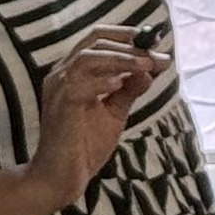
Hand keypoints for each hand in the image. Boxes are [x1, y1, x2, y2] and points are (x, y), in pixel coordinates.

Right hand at [30, 33, 159, 209]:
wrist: (60, 178)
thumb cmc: (82, 146)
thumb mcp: (113, 112)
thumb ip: (128, 90)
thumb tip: (149, 70)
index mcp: (72, 72)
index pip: (97, 39)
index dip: (126, 36)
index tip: (154, 40)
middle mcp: (62, 75)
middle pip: (95, 43)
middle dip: (130, 47)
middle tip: (156, 57)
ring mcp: (58, 89)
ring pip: (87, 57)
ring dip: (120, 59)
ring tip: (145, 65)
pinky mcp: (60, 107)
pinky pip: (79, 85)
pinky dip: (101, 82)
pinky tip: (119, 84)